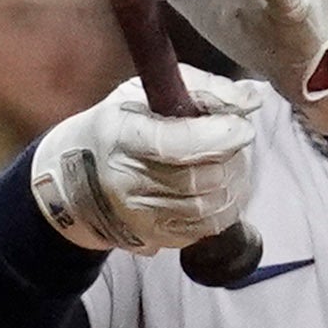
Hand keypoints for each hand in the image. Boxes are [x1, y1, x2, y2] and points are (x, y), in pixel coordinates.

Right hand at [28, 69, 265, 254]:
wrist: (76, 180)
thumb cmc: (120, 126)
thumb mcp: (148, 92)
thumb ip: (204, 89)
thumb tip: (251, 99)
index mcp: (121, 137)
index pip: (179, 144)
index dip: (220, 136)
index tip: (241, 126)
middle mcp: (125, 182)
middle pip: (199, 178)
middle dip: (230, 158)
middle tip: (234, 142)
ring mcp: (138, 216)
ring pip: (208, 206)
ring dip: (232, 183)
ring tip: (229, 163)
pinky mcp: (153, 238)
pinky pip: (205, 228)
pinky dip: (224, 207)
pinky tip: (220, 188)